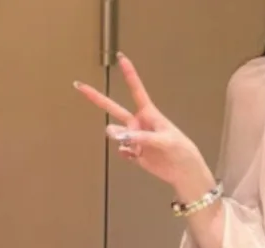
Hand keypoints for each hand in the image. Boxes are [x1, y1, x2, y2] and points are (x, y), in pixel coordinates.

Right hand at [74, 54, 206, 188]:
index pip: (137, 91)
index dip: (129, 75)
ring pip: (116, 133)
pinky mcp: (135, 153)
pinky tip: (135, 156)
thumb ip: (142, 137)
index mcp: (149, 114)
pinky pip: (122, 150)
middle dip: (97, 98)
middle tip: (78, 85)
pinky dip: (125, 153)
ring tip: (132, 145)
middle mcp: (139, 124)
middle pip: (114, 109)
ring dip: (120, 138)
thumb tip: (118, 137)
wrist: (185, 173)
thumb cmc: (181, 151)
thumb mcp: (165, 141)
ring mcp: (135, 139)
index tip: (121, 58)